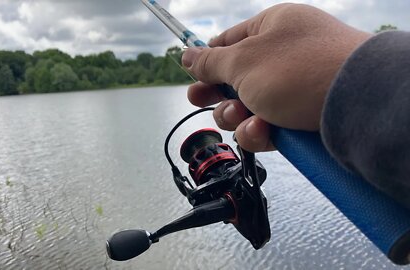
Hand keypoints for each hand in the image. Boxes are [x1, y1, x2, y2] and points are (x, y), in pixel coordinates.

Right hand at [182, 3, 370, 151]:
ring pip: (248, 107)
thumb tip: (186, 55)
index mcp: (272, 28)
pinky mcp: (300, 117)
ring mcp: (293, 88)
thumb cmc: (300, 70)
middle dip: (217, 94)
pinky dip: (260, 131)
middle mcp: (283, 56)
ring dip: (237, 116)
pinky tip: (263, 131)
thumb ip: (209, 61)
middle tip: (199, 100)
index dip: (207, 60)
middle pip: (235, 78)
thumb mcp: (243, 61)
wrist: (355, 105)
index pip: (229, 41)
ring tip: (244, 117)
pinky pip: (267, 126)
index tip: (191, 76)